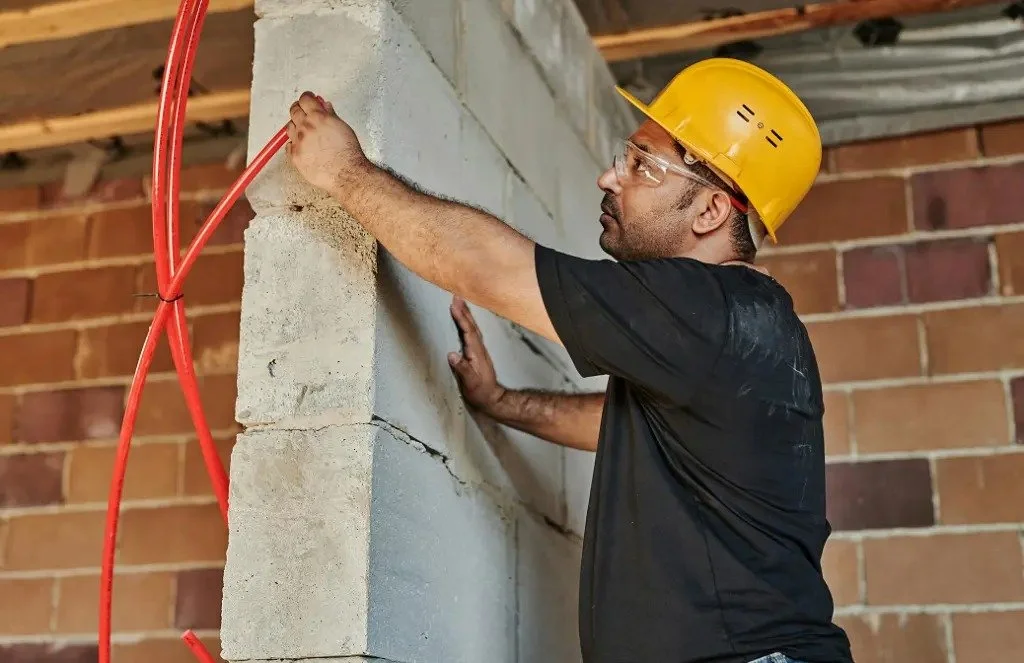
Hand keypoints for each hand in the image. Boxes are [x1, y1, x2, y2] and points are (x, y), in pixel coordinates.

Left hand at [286, 91, 369, 192]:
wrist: (346, 173)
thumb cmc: (348, 152)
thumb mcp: (343, 127)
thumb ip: (331, 114)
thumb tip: (324, 106)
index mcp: (318, 117)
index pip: (305, 99)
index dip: (307, 97)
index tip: (309, 98)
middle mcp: (305, 127)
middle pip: (294, 110)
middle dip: (299, 108)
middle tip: (304, 111)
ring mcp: (298, 142)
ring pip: (289, 127)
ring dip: (295, 125)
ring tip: (304, 131)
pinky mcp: (295, 156)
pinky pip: (288, 145)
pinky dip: (294, 143)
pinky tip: (302, 146)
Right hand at [448, 296, 504, 411]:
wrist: (492, 399)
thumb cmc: (480, 392)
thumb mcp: (471, 382)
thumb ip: (462, 368)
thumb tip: (451, 354)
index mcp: (476, 353)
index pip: (468, 331)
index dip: (461, 318)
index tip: (454, 305)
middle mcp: (479, 349)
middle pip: (471, 326)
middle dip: (464, 311)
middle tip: (457, 296)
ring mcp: (479, 351)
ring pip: (472, 328)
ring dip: (466, 315)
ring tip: (460, 304)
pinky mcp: (477, 354)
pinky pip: (471, 334)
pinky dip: (467, 324)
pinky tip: (465, 322)